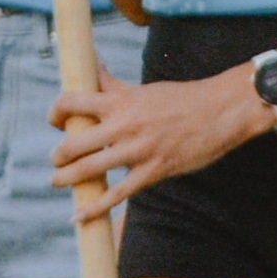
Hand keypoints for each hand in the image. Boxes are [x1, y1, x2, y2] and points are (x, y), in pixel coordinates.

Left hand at [50, 55, 259, 224]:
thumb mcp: (142, 89)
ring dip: (66, 179)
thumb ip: (111, 82)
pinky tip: (79, 216)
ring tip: (58, 181)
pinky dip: (95, 207)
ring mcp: (138, 150)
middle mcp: (124, 124)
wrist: (221, 112)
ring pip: (89, 170)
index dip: (55, 112)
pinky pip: (117, 194)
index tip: (56, 121)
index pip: (72, 101)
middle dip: (57, 155)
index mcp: (120, 100)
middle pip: (73, 143)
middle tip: (56, 160)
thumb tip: (90, 61)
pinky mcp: (153, 171)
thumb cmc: (181, 99)